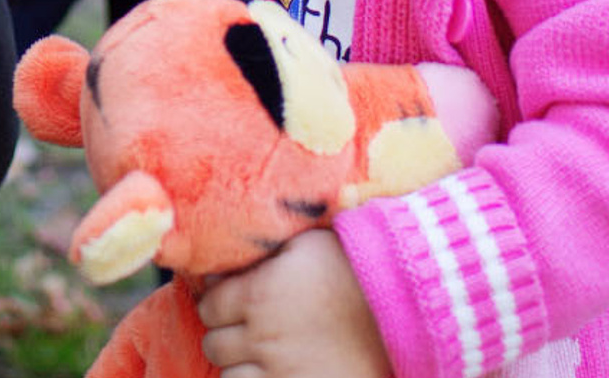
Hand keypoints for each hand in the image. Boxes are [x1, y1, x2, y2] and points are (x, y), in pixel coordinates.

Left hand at [198, 231, 390, 377]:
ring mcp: (281, 372)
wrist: (400, 312)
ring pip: (230, 377)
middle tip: (242, 331)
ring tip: (255, 359)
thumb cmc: (352, 269)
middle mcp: (262, 335)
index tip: (228, 302)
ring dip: (237, 368)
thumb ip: (265, 250)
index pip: (208, 304)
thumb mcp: (305, 245)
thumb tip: (233, 251)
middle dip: (223, 335)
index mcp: (258, 293)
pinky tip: (270, 374)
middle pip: (215, 343)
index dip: (216, 303)